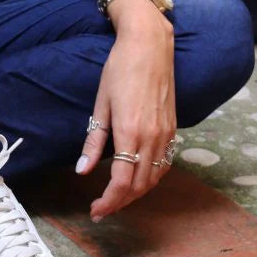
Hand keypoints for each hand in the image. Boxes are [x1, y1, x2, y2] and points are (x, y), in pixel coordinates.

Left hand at [76, 4, 175, 220]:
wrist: (149, 45)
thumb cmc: (120, 69)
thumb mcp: (100, 103)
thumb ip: (93, 140)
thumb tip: (82, 171)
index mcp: (130, 132)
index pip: (121, 183)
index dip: (108, 202)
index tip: (95, 210)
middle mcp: (152, 138)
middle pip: (139, 186)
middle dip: (120, 203)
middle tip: (102, 209)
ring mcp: (166, 134)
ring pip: (154, 179)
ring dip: (136, 194)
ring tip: (117, 197)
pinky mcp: (173, 129)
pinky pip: (164, 164)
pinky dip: (151, 178)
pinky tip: (138, 178)